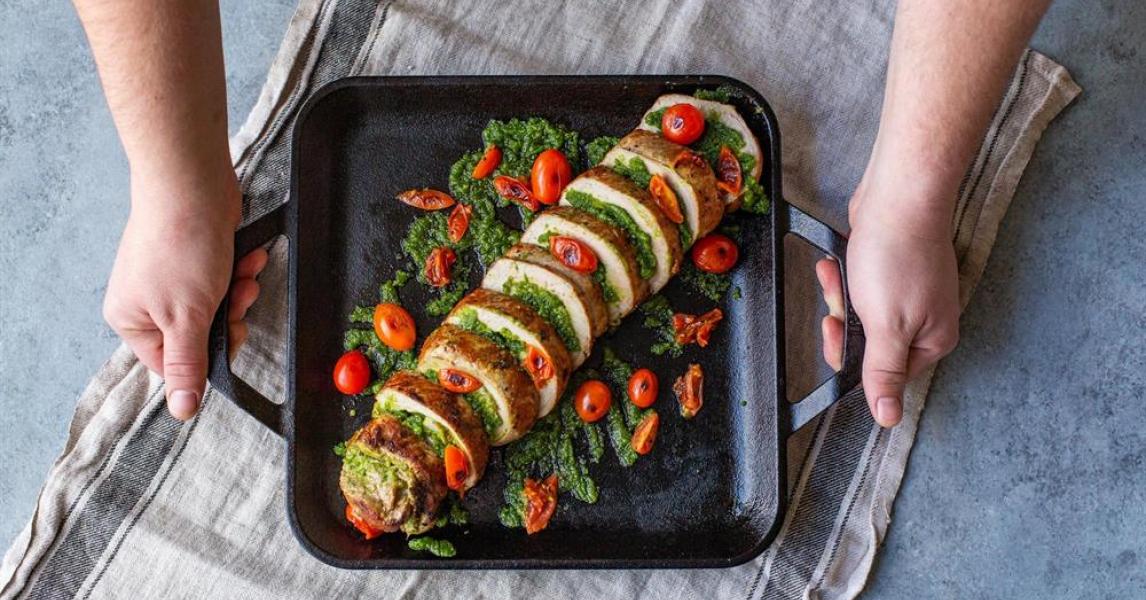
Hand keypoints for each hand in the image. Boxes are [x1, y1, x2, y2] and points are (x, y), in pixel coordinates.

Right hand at [103, 172, 266, 419]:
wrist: (194, 184)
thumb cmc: (181, 245)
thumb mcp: (186, 317)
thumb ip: (186, 365)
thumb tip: (181, 411)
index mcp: (131, 320)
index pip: (171, 364)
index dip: (205, 355)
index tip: (227, 336)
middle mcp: (146, 300)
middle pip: (200, 334)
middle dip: (228, 316)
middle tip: (237, 298)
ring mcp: (172, 277)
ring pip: (218, 306)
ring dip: (239, 291)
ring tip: (242, 272)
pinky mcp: (196, 258)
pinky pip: (225, 278)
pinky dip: (240, 270)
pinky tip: (248, 257)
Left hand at [817, 180, 959, 427]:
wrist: (898, 197)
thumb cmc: (896, 258)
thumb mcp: (886, 326)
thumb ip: (885, 373)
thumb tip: (889, 418)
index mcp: (933, 341)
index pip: (887, 374)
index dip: (854, 357)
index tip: (837, 333)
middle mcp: (926, 319)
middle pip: (871, 344)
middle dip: (845, 323)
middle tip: (838, 305)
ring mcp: (910, 293)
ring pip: (861, 314)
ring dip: (841, 296)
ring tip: (839, 275)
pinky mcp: (893, 270)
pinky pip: (860, 287)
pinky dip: (844, 277)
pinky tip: (837, 264)